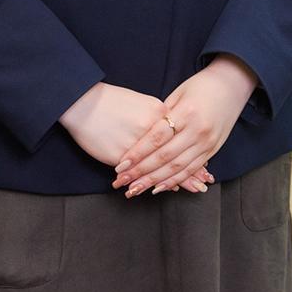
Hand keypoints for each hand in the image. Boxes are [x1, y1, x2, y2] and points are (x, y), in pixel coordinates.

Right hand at [59, 83, 211, 193]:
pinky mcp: (121, 155)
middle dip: (190, 173)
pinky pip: (140, 172)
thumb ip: (159, 117)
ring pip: (160, 166)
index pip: (183, 138)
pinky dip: (149, 180)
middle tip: (201, 186)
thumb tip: (173, 131)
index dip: (195, 155)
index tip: (207, 169)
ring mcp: (138, 143)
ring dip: (172, 180)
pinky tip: (157, 188)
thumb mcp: (143, 103)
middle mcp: (153, 129)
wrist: (84, 101)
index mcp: (160, 113)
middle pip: (176, 155)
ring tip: (188, 190)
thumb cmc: (113, 101)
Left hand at [113, 55, 258, 196]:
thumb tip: (142, 137)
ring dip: (155, 181)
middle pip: (165, 157)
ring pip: (177, 167)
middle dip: (141, 172)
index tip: (120, 165)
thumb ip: (162, 115)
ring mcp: (208, 141)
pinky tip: (159, 187)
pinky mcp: (214, 149)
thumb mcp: (179, 93)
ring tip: (136, 189)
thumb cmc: (202, 85)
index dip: (137, 154)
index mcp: (187, 112)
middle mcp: (198, 129)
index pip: (157, 138)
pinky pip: (192, 169)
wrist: (233, 83)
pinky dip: (175, 180)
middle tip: (122, 182)